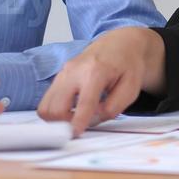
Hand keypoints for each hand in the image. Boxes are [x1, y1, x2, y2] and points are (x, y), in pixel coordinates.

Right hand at [37, 27, 164, 136]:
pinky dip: (56, 111)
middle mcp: (74, 70)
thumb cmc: (127, 65)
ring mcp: (63, 72)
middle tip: (80, 127)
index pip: (84, 102)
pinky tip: (72, 110)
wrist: (120, 44)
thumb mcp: (131, 88)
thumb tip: (93, 119)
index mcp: (96, 71)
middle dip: (65, 123)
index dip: (78, 121)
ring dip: (58, 119)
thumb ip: (114, 107)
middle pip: (56, 107)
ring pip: (46, 106)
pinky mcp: (59, 76)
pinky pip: (48, 101)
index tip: (75, 134)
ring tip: (76, 118)